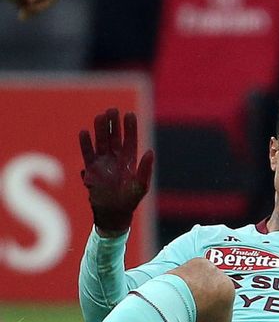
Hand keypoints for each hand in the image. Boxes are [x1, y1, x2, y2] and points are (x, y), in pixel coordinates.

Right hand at [78, 108, 153, 233]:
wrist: (114, 212)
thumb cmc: (130, 199)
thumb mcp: (141, 185)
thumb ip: (145, 169)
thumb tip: (150, 151)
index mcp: (130, 160)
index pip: (130, 139)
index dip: (130, 127)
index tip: (129, 113)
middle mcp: (116, 158)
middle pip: (114, 137)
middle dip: (114, 124)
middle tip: (112, 109)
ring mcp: (103, 162)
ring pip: (101, 142)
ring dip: (100, 130)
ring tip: (100, 116)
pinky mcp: (91, 170)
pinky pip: (87, 153)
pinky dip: (85, 144)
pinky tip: (84, 132)